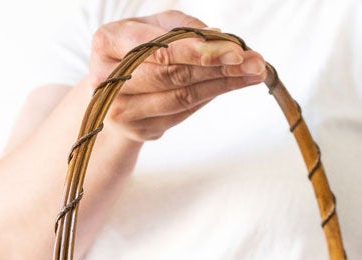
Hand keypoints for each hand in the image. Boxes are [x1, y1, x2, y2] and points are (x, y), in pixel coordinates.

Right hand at [89, 10, 266, 141]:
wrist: (113, 91)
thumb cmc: (135, 50)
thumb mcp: (151, 27)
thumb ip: (180, 27)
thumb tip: (218, 38)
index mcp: (107, 43)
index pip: (159, 50)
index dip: (198, 50)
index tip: (234, 50)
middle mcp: (108, 81)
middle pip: (172, 75)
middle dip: (218, 67)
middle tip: (254, 62)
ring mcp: (122, 111)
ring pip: (181, 97)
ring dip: (222, 84)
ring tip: (252, 73)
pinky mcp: (140, 130)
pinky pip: (182, 112)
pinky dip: (211, 96)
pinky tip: (233, 85)